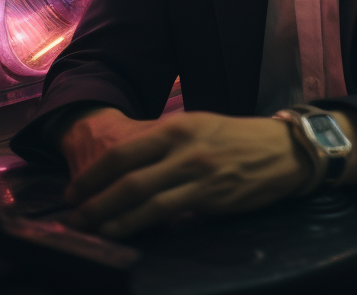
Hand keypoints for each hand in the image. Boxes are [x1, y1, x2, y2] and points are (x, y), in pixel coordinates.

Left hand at [64, 112, 313, 237]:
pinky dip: (136, 224)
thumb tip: (130, 167)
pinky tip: (122, 231)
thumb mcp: (203, 128)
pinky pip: (163, 213)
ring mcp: (197, 172)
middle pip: (126, 175)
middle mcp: (185, 146)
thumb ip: (169, 143)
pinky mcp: (209, 196)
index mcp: (181, 125)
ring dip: (108, 216)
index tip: (76, 189)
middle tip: (73, 214)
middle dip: (92, 198)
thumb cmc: (240, 140)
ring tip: (89, 228)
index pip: (124, 150)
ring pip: (140, 197)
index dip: (94, 173)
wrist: (284, 151)